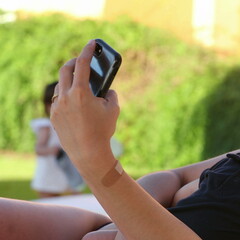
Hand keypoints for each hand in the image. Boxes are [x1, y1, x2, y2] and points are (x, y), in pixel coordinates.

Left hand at [50, 40, 118, 171]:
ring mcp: (57, 106)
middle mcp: (66, 97)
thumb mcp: (113, 109)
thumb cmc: (103, 130)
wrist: (88, 153)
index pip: (82, 64)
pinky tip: (75, 100)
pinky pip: (59, 100)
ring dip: (69, 79)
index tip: (92, 43)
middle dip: (74, 62)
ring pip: (60, 85)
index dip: (87, 51)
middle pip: (65, 70)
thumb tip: (106, 90)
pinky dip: (67, 95)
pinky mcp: (54, 116)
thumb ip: (110, 94)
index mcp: (81, 92)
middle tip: (81, 60)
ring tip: (79, 81)